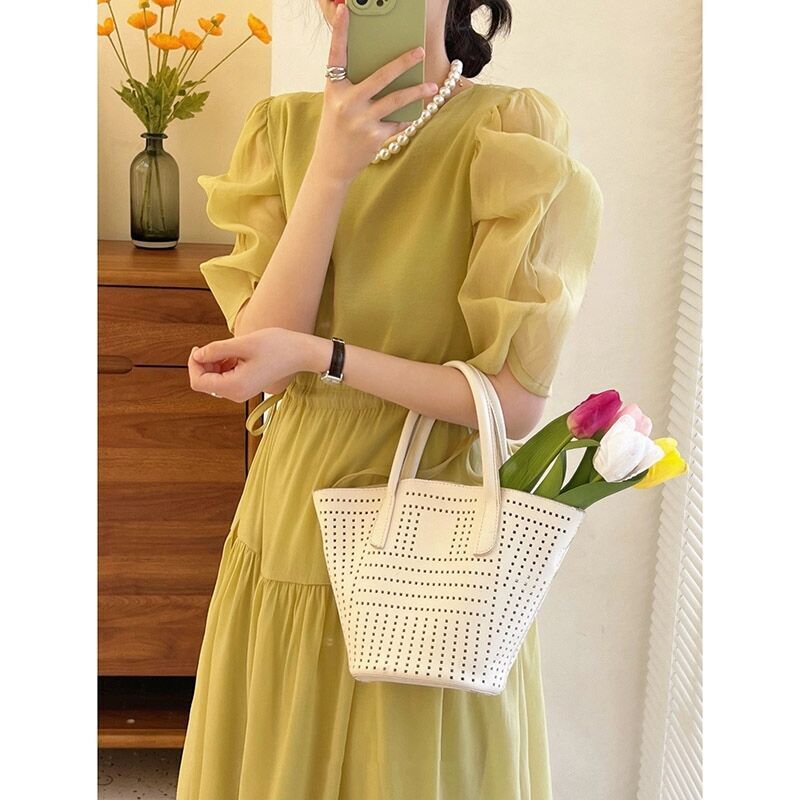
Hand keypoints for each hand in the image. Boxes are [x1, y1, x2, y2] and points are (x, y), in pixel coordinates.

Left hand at [188, 327, 302, 402]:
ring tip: (230, 349)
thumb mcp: (243, 343)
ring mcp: (242, 392)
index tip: (200, 348)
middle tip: (215, 346)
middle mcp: (237, 394)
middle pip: (205, 383)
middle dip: (205, 363)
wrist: (301, 353)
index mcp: (235, 386)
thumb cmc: (277, 346)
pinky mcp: (246, 387)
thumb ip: (216, 350)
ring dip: (215, 364)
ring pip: (214, 380)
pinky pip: (226, 379)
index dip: (194, 364)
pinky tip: (236, 355)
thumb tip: (198, 354)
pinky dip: (224, 366)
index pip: (199, 382)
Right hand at [311, 2, 437, 183]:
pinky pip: (397, 122)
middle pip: (380, 76)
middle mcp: (346, 103)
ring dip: (417, 92)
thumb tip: (387, 71)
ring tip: (431, 85)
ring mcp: (361, 121)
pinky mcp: (374, 137)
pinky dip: (407, 117)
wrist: (331, 165)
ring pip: (396, 100)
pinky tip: (415, 113)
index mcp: (334, 89)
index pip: (336, 55)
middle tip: (420, 50)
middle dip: (403, 62)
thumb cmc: (336, 129)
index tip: (345, 9)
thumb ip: (354, 86)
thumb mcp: (337, 104)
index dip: (340, 30)